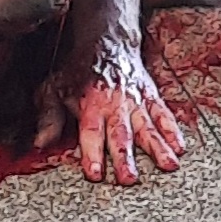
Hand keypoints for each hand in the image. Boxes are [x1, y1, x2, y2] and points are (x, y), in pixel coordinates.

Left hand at [33, 43, 185, 184]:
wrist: (107, 42)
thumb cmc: (79, 71)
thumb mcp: (54, 88)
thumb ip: (49, 117)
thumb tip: (40, 142)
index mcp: (90, 104)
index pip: (91, 133)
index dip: (92, 154)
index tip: (95, 174)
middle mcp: (115, 104)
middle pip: (121, 134)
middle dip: (124, 157)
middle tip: (129, 178)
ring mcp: (135, 101)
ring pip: (147, 126)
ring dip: (158, 146)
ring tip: (168, 165)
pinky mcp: (151, 97)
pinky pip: (164, 114)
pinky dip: (173, 129)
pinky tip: (180, 146)